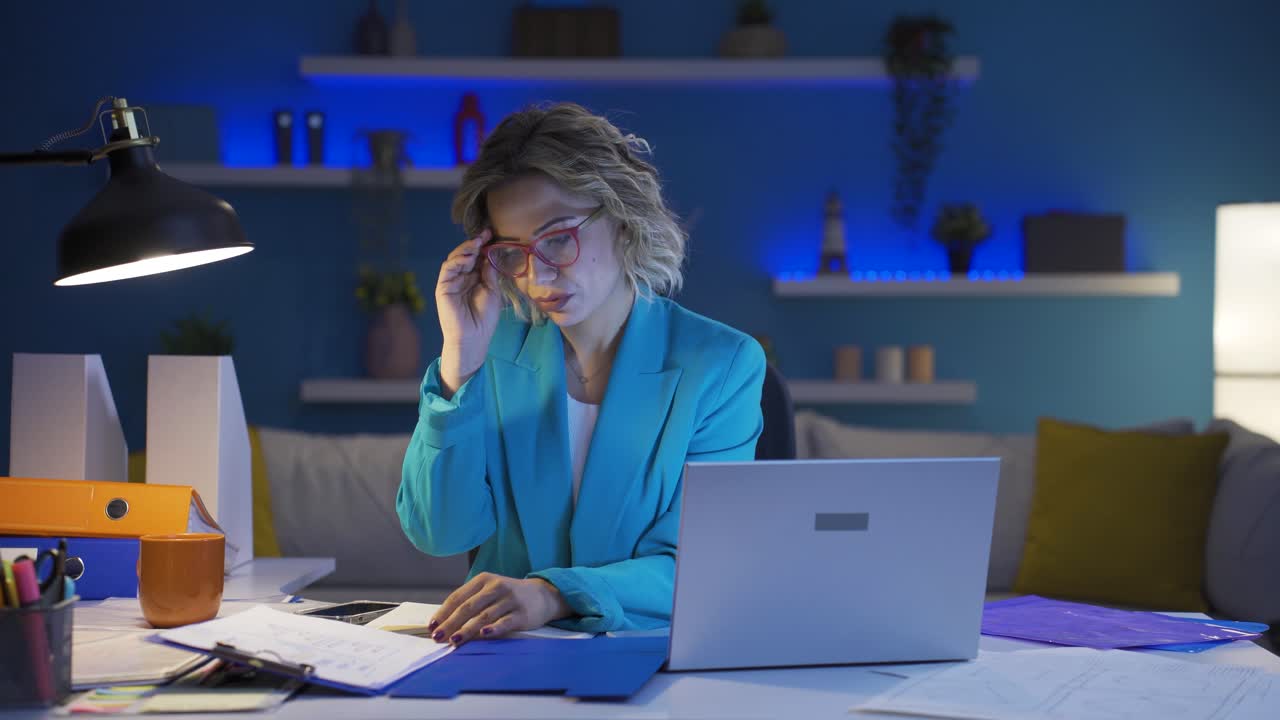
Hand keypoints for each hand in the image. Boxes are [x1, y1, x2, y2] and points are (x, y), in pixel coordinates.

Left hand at [427, 573, 570, 645]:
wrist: (542, 595)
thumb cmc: (509, 597)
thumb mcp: (489, 592)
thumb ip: (470, 603)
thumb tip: (444, 623)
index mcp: (483, 580)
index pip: (458, 597)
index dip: (443, 613)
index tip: (432, 627)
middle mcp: (495, 587)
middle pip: (468, 607)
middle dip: (450, 623)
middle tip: (438, 637)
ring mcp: (509, 599)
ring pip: (483, 616)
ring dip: (467, 629)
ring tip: (454, 640)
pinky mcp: (522, 613)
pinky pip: (505, 622)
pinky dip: (494, 628)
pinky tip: (484, 634)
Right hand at [435, 231, 501, 394]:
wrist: (474, 336)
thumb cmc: (485, 317)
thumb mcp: (493, 291)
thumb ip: (490, 272)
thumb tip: (491, 254)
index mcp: (474, 278)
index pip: (477, 257)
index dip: (483, 246)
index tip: (492, 234)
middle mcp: (462, 277)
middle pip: (466, 255)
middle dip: (474, 243)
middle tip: (485, 234)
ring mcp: (451, 281)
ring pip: (455, 258)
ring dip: (465, 249)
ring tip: (477, 243)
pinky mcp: (443, 287)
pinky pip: (447, 269)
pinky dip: (457, 261)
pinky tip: (468, 258)